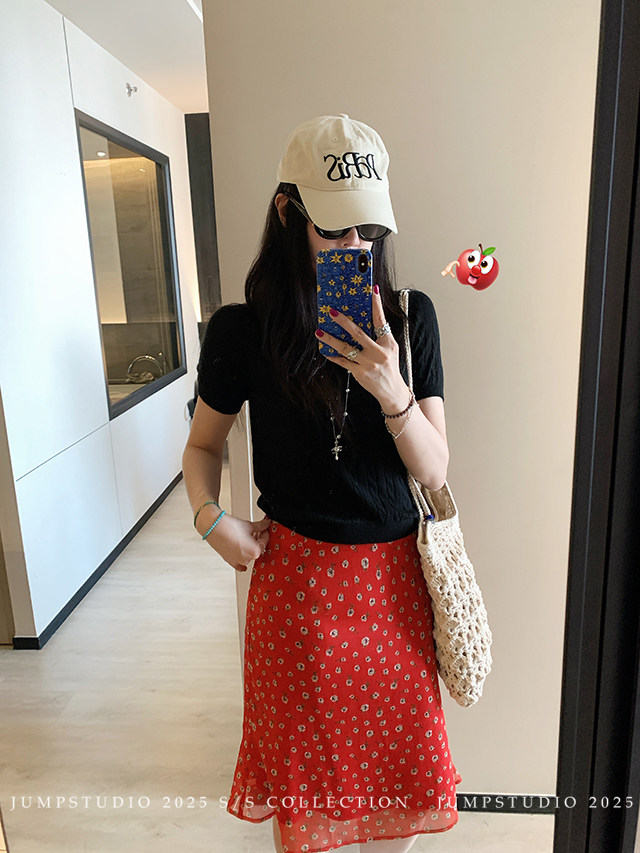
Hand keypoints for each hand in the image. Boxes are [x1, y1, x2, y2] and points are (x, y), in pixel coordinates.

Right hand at [196, 508, 269, 571]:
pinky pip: (239, 564)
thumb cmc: (228, 527)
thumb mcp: (249, 525)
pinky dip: (242, 560)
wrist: (213, 526)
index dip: (266, 533)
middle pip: (257, 549)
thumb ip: (261, 526)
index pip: (265, 542)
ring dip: (250, 547)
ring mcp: (238, 561)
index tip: (265, 528)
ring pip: (249, 555)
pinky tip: (244, 557)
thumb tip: (266, 524)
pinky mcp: (230, 561)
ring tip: (247, 536)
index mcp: (255, 552)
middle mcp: (247, 559)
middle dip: (258, 540)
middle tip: (257, 531)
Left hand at [315, 285, 410, 412]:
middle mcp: (378, 353)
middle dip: (344, 321)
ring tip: (319, 332)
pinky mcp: (359, 373)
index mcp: (388, 343)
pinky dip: (333, 356)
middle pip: (358, 333)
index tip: (373, 290)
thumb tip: (363, 320)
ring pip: (346, 348)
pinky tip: (325, 350)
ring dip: (330, 339)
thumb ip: (380, 336)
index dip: (377, 305)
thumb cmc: (390, 366)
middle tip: (331, 312)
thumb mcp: (390, 349)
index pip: (381, 321)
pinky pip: (343, 362)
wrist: (392, 391)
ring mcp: (368, 364)